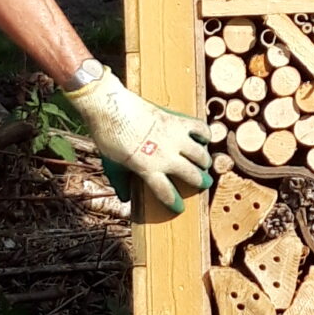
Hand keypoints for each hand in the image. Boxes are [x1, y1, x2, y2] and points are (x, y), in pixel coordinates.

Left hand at [64, 68, 212, 213]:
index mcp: (148, 169)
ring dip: (204, 161)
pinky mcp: (178, 120)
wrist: (110, 106)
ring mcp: (174, 137)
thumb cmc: (108, 136)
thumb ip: (120, 182)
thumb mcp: (111, 164)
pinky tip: (202, 139)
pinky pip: (201, 129)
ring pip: (201, 155)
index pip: (167, 193)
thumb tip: (125, 198)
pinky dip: (205, 135)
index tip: (179, 208)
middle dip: (201, 182)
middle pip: (192, 175)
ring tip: (204, 163)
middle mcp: (166, 156)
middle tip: (204, 183)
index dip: (175, 204)